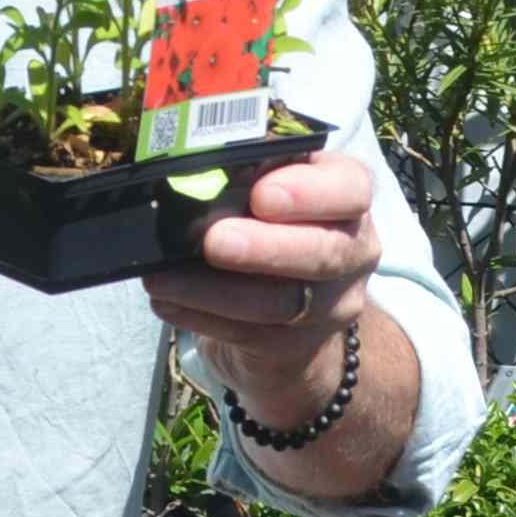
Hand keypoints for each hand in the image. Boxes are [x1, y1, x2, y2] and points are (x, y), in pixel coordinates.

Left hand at [147, 149, 380, 422]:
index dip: (308, 192)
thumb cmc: (272, 226)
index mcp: (348, 197)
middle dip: (265, 247)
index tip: (261, 195)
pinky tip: (166, 301)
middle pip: (323, 252)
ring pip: (281, 301)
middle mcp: (353, 251)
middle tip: (214, 241)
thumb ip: (247, 176)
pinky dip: (199, 314)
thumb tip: (189, 169)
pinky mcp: (296, 347)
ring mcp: (332, 305)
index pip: (351, 188)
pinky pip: (248, 332)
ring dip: (214, 290)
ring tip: (162, 278)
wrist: (295, 313)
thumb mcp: (271, 189)